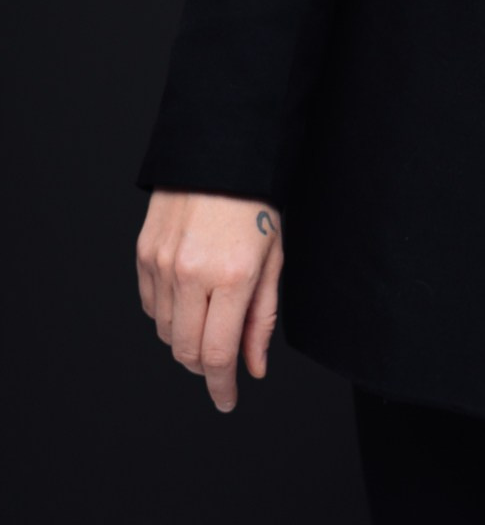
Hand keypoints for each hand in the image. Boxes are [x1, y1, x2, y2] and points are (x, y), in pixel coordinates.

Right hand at [136, 190, 283, 411]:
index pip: (218, 356)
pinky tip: (189, 297)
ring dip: (188, 339)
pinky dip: (169, 315)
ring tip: (210, 315)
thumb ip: (262, 318)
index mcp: (232, 277)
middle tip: (224, 359)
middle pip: (188, 352)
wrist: (220, 152)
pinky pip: (152, 306)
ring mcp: (163, 264)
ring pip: (167, 333)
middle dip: (207, 367)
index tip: (227, 400)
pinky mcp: (144, 254)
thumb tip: (254, 366)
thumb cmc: (255, 203)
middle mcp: (192, 274)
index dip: (222, 387)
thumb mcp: (273, 259)